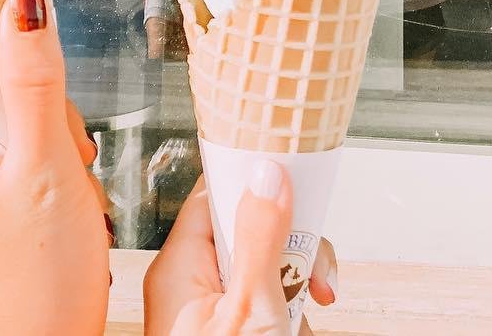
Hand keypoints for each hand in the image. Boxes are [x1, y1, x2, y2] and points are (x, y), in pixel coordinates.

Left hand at [0, 0, 110, 335]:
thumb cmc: (28, 299)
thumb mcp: (45, 169)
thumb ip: (33, 83)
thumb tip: (20, 10)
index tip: (5, 26)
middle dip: (20, 99)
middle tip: (55, 131)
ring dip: (35, 140)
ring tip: (65, 178)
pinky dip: (30, 175)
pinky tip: (61, 204)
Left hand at [144, 165, 336, 335]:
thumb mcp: (251, 310)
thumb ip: (261, 237)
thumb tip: (266, 171)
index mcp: (179, 266)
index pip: (216, 194)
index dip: (254, 183)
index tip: (294, 179)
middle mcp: (192, 283)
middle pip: (251, 230)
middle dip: (291, 252)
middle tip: (312, 279)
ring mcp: (214, 311)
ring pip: (268, 268)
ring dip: (296, 290)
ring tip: (301, 322)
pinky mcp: (234, 330)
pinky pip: (268, 302)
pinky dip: (290, 316)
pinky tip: (297, 332)